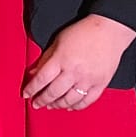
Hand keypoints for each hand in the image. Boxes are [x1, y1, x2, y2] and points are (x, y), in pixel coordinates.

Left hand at [21, 14, 135, 109]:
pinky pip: (87, 101)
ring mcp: (88, 79)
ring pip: (69, 100)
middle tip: (36, 104)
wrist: (109, 30)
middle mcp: (74, 71)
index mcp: (61, 59)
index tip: (26, 94)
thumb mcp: (58, 41)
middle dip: (42, 100)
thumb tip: (33, 73)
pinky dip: (76, 106)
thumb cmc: (84, 32)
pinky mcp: (100, 84)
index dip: (31, 89)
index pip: (41, 79)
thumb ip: (45, 58)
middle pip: (53, 92)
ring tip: (51, 105)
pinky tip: (70, 106)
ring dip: (57, 105)